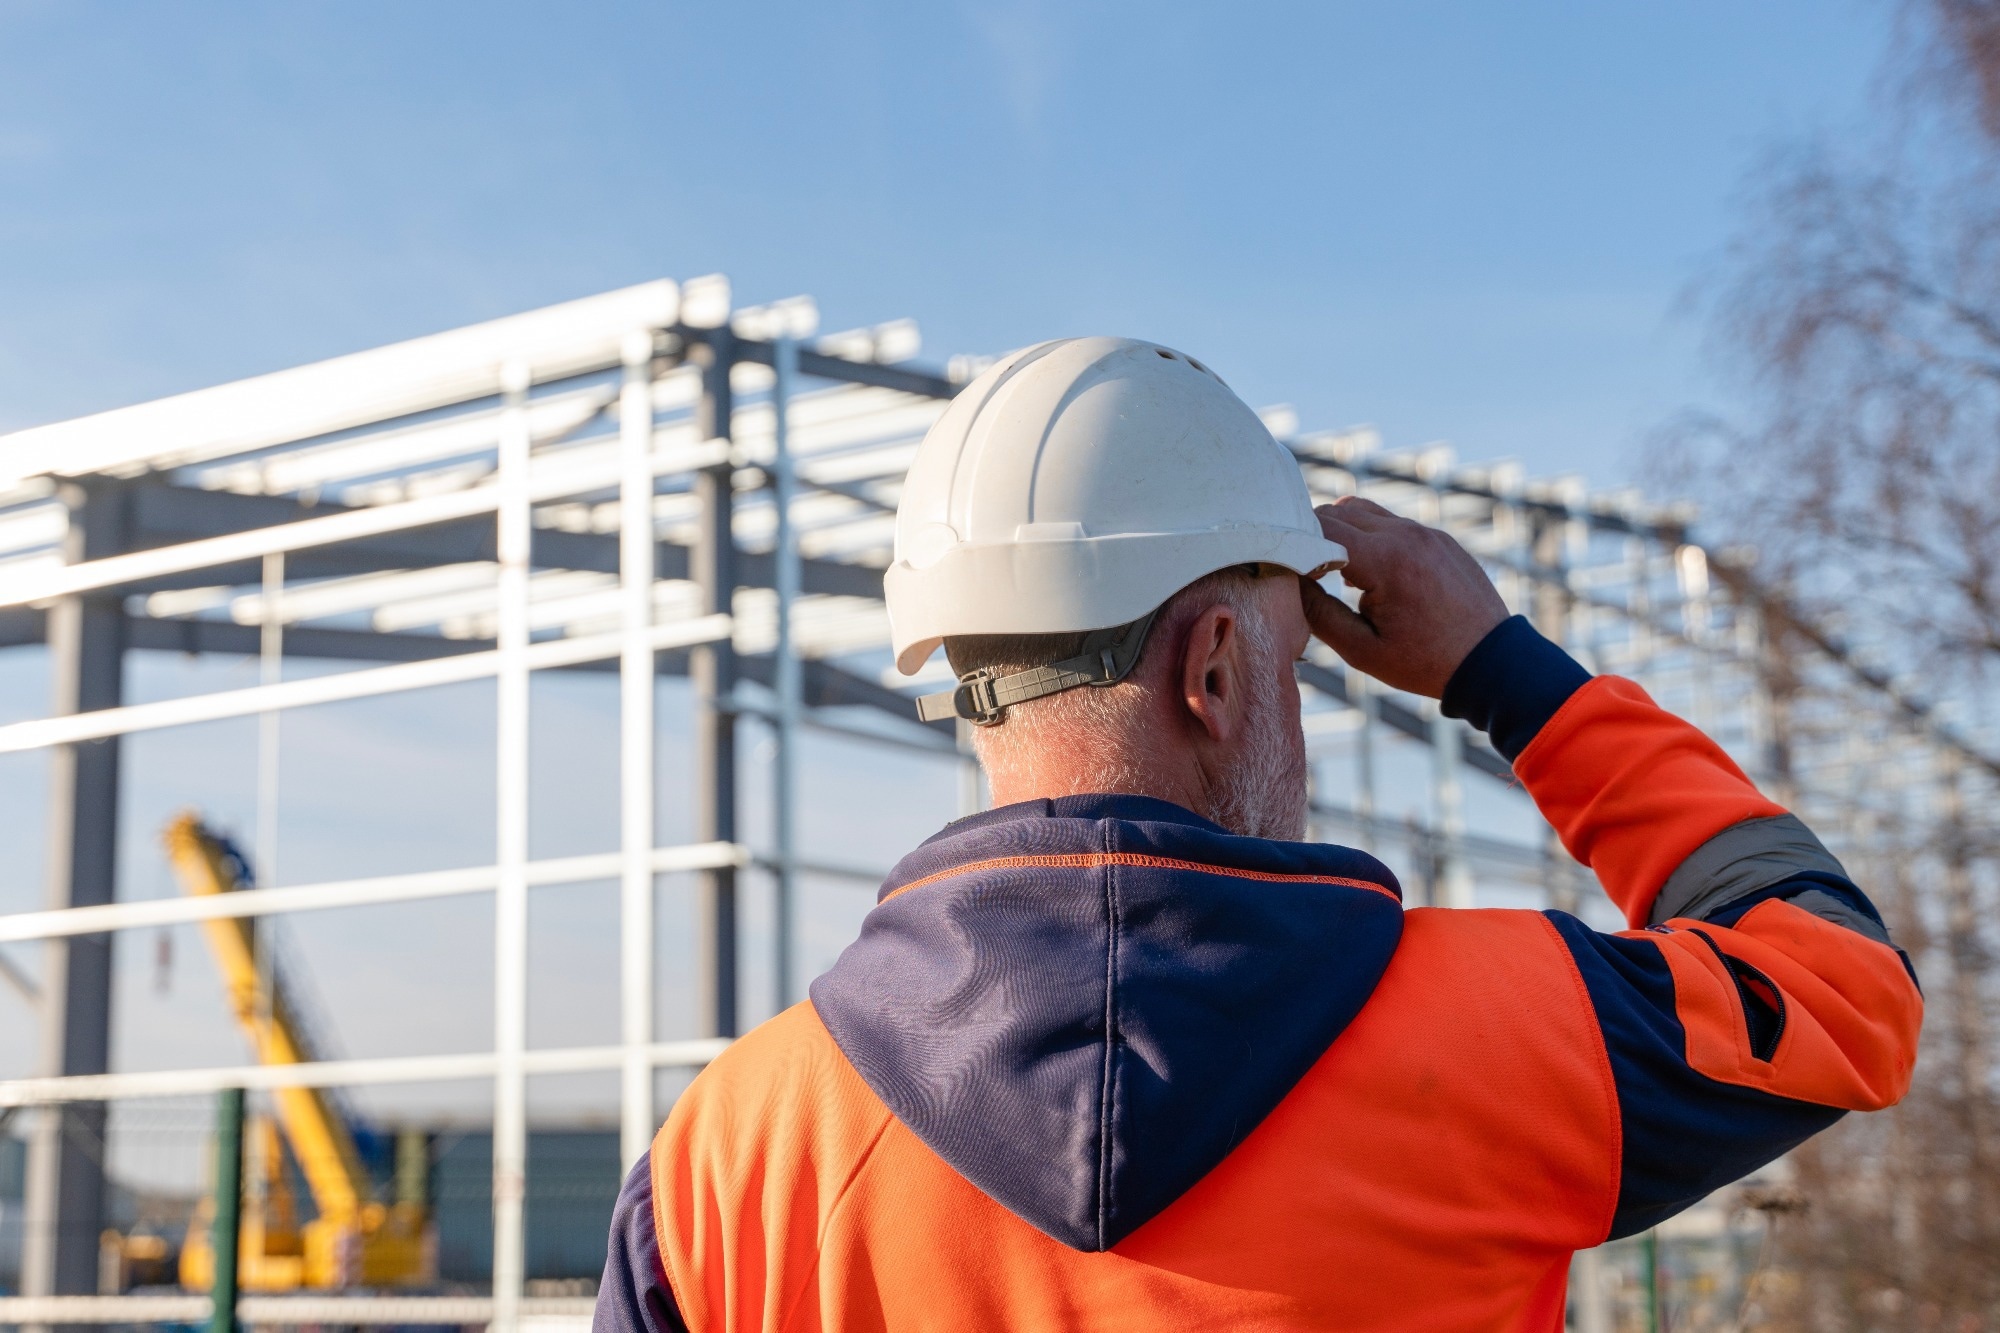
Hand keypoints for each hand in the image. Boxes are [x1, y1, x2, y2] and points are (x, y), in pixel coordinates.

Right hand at [1299, 497, 1508, 697]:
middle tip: (1304, 572)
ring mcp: (1427, 533)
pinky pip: (1392, 523)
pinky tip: (1370, 575)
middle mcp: (1407, 534)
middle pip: (1338, 511)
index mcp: (1387, 560)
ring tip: (1338, 574)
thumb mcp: (1362, 650)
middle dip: (1313, 536)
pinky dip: (1370, 538)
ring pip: (1364, 510)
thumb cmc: (1426, 662)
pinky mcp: (1439, 538)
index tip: (1284, 569)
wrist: (1492, 662)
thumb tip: (1289, 583)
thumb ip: (1318, 613)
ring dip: (1341, 533)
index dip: (1295, 544)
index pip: (1321, 527)